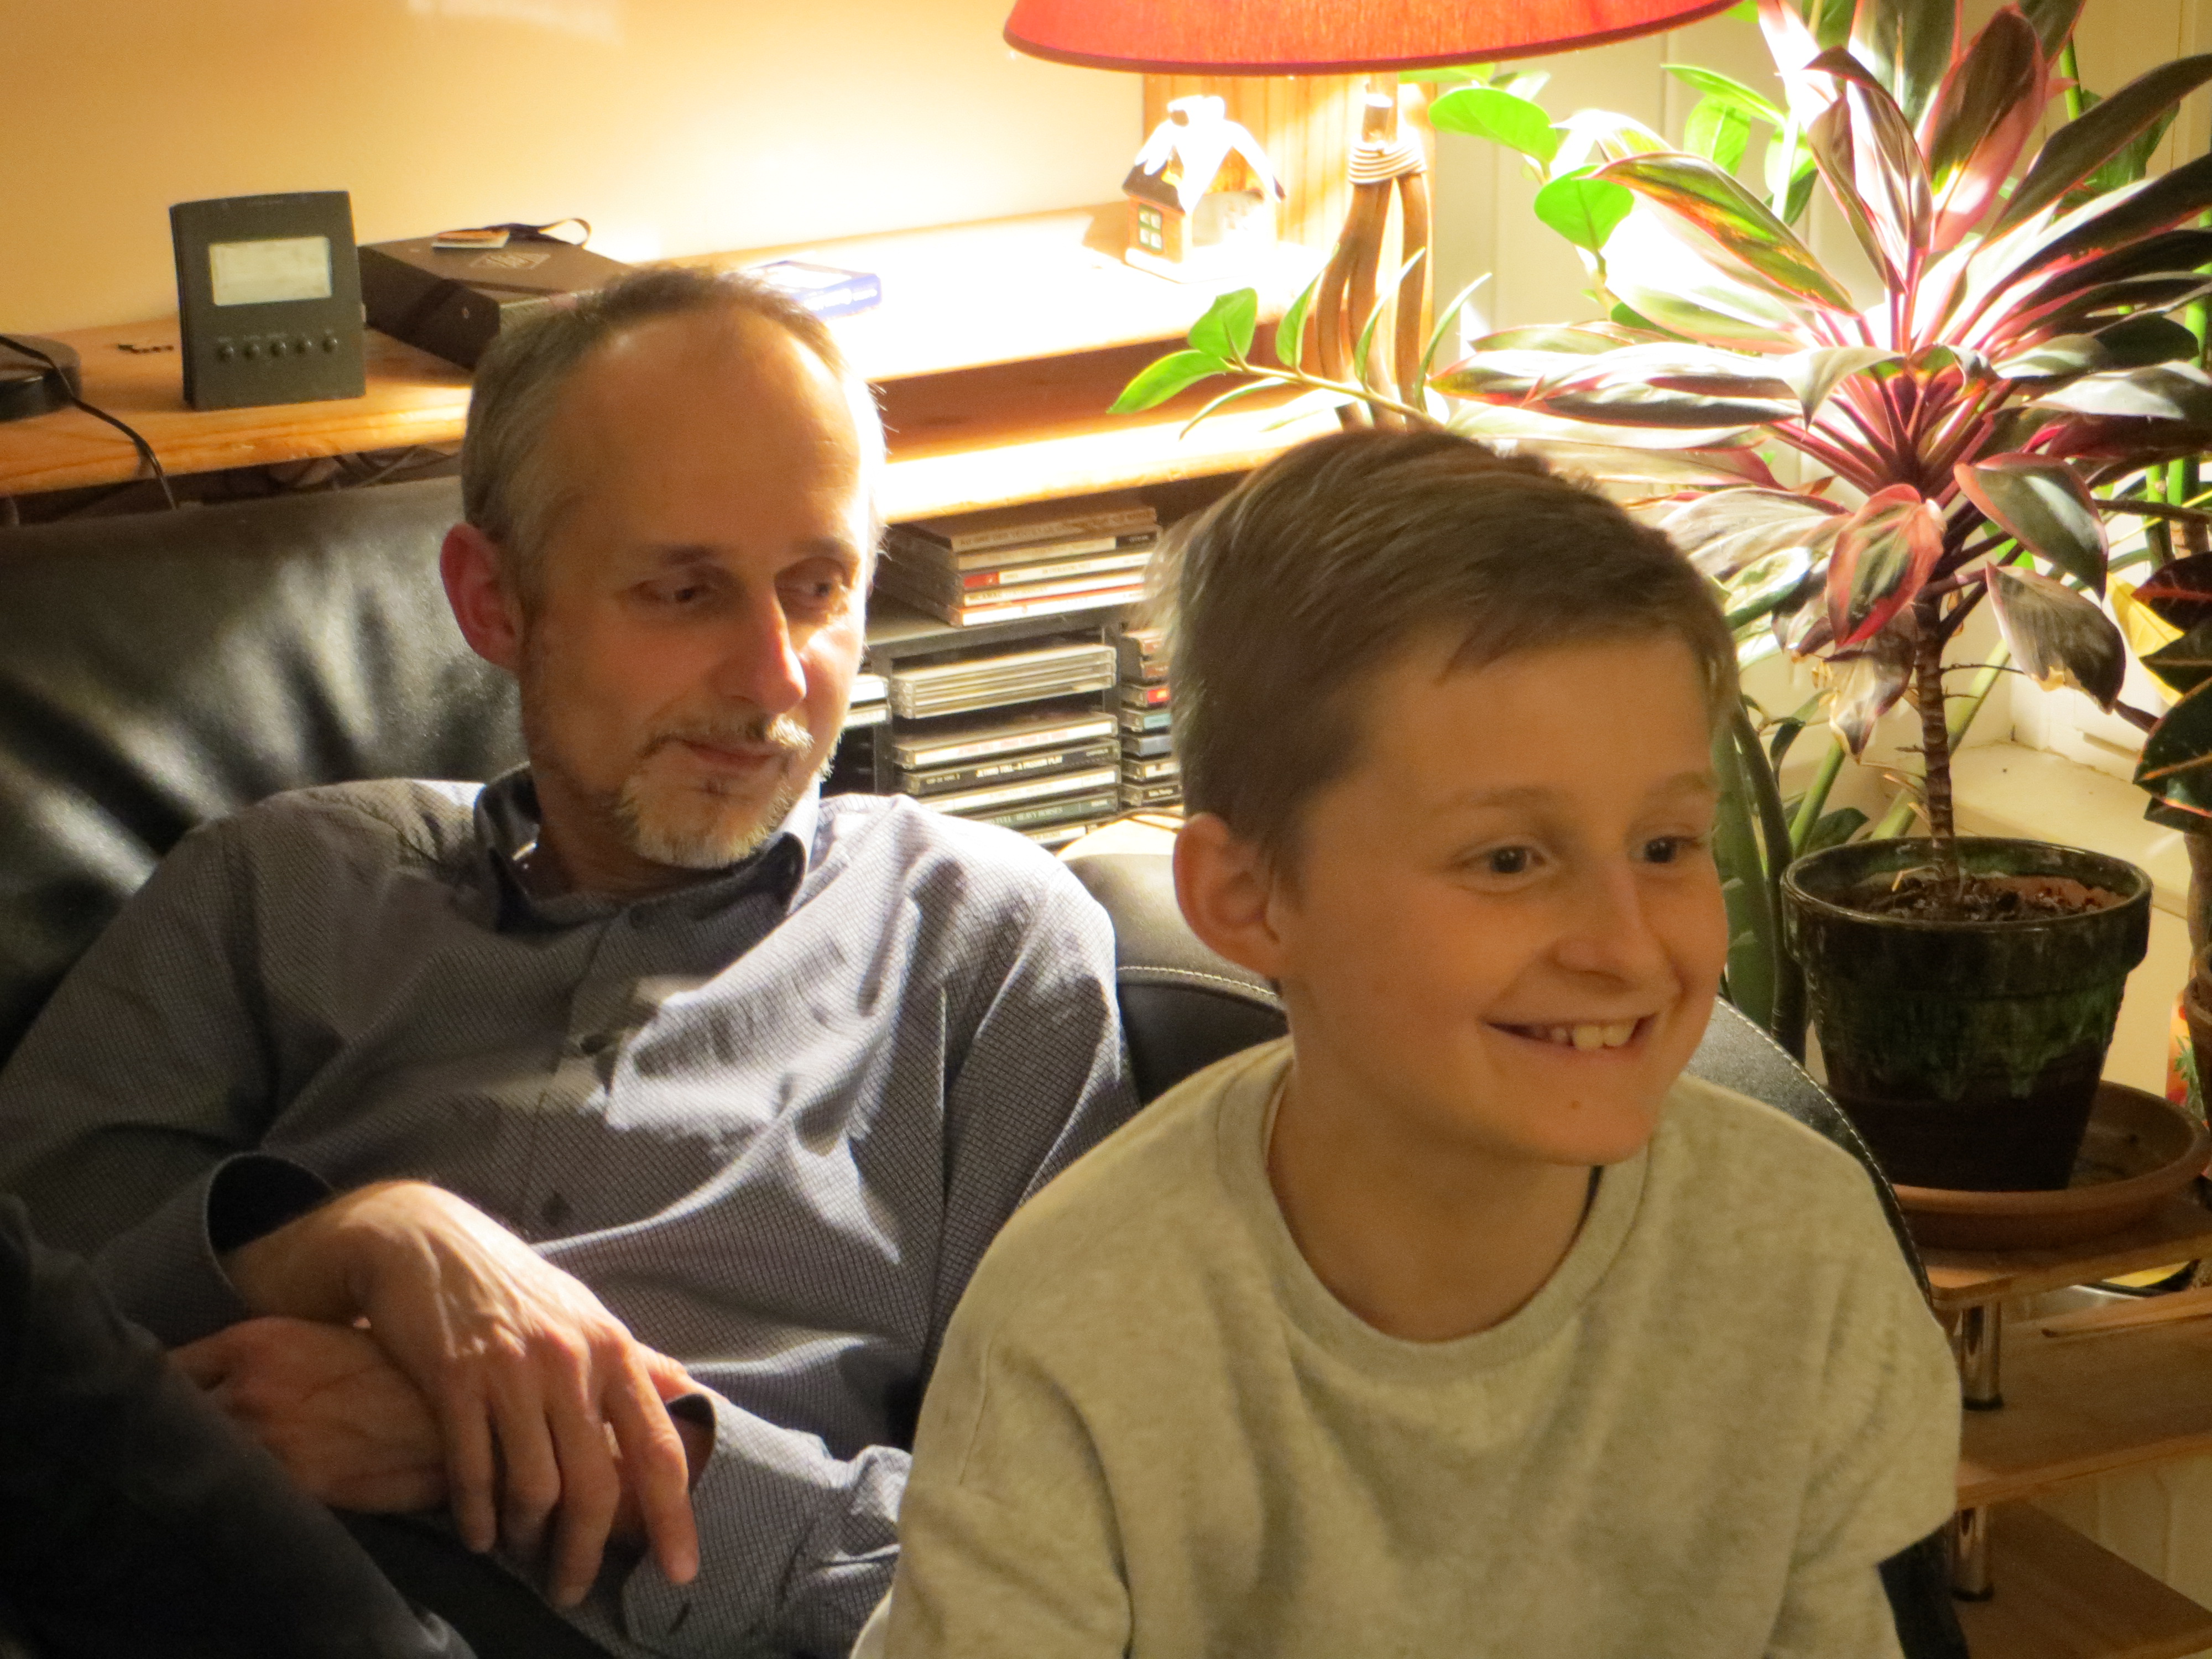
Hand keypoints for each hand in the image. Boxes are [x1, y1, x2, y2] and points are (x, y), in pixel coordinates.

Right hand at [225, 1181, 699, 1605]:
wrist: (426, 1242)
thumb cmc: (516, 1289)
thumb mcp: (586, 1316)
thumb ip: (637, 1364)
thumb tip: (692, 1396)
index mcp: (613, 1349)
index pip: (657, 1446)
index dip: (673, 1515)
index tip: (679, 1570)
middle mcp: (571, 1360)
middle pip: (595, 1482)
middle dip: (585, 1550)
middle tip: (571, 1589)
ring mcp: (513, 1369)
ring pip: (535, 1485)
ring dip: (528, 1537)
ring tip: (521, 1556)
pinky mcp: (454, 1377)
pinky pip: (473, 1469)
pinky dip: (477, 1516)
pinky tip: (477, 1536)